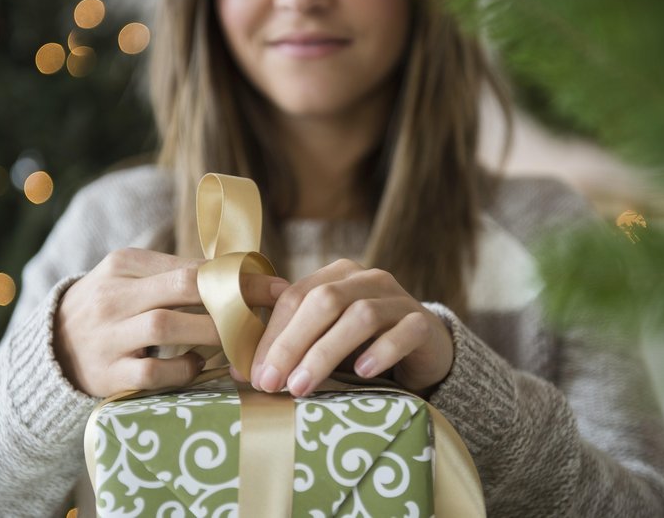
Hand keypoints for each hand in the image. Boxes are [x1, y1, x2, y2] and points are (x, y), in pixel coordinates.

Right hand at [54, 248, 284, 396]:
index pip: (192, 266)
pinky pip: (153, 370)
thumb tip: (238, 271)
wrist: (51, 348)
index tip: (275, 286)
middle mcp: (113, 295)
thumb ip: (175, 272)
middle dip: (234, 297)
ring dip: (212, 333)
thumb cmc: (109, 307)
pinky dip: (182, 368)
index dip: (238, 276)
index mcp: (124, 264)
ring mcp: (108, 335)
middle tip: (269, 311)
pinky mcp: (107, 374)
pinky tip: (198, 364)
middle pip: (184, 287)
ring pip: (168, 326)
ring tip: (238, 339)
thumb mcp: (131, 277)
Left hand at [248, 259, 453, 396]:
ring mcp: (398, 298)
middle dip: (292, 343)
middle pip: (324, 301)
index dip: (271, 334)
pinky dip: (382, 351)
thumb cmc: (364, 345)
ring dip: (326, 352)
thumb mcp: (324, 338)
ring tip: (302, 387)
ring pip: (360, 315)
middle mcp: (367, 278)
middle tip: (271, 383)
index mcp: (336, 276)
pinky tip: (362, 373)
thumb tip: (239, 371)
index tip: (253, 374)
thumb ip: (289, 344)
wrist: (424, 349)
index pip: (295, 296)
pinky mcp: (424, 323)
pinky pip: (404, 331)